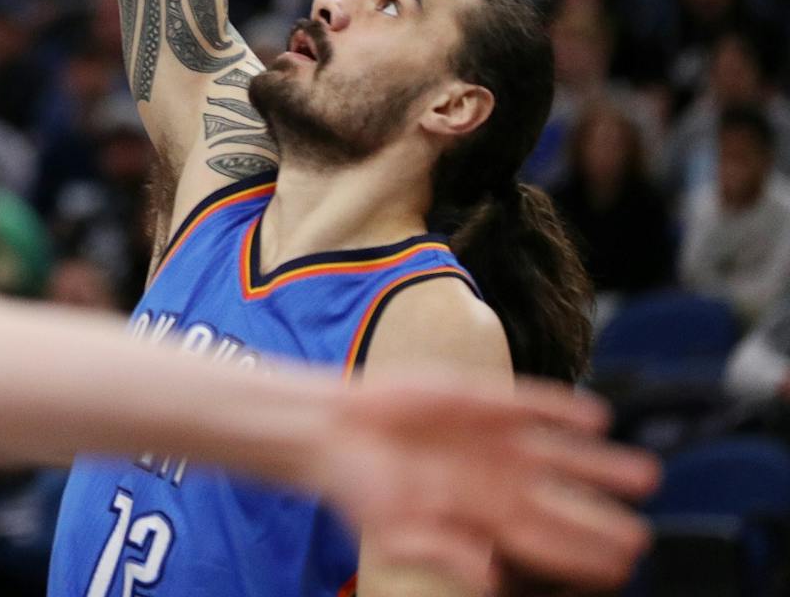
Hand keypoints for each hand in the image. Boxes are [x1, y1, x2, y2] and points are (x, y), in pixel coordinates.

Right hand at [309, 374, 657, 592]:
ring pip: (560, 454)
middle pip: (563, 503)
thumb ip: (440, 549)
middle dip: (603, 521)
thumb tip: (486, 575)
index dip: (581, 555)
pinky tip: (596, 419)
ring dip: (601, 465)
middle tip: (642, 536)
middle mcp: (496, 480)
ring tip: (645, 475)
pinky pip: (531, 406)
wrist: (331, 430)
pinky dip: (562, 410)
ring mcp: (492, 440)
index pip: (542, 541)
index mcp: (479, 517)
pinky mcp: (480, 401)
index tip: (620, 568)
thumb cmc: (357, 486)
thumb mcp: (394, 529)